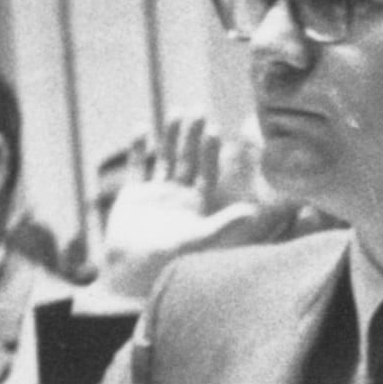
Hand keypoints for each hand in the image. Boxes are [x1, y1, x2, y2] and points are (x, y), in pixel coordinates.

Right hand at [93, 115, 271, 305]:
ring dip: (169, 137)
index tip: (214, 129)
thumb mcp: (198, 240)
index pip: (207, 172)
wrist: (130, 275)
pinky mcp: (134, 197)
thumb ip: (224, 224)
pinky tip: (140, 129)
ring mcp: (156, 196)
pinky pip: (138, 169)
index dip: (210, 151)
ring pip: (164, 159)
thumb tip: (252, 211)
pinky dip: (138, 150)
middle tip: (197, 109)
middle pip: (187, 159)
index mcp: (197, 206)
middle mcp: (179, 197)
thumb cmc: (166, 262)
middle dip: (191, 136)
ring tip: (174, 112)